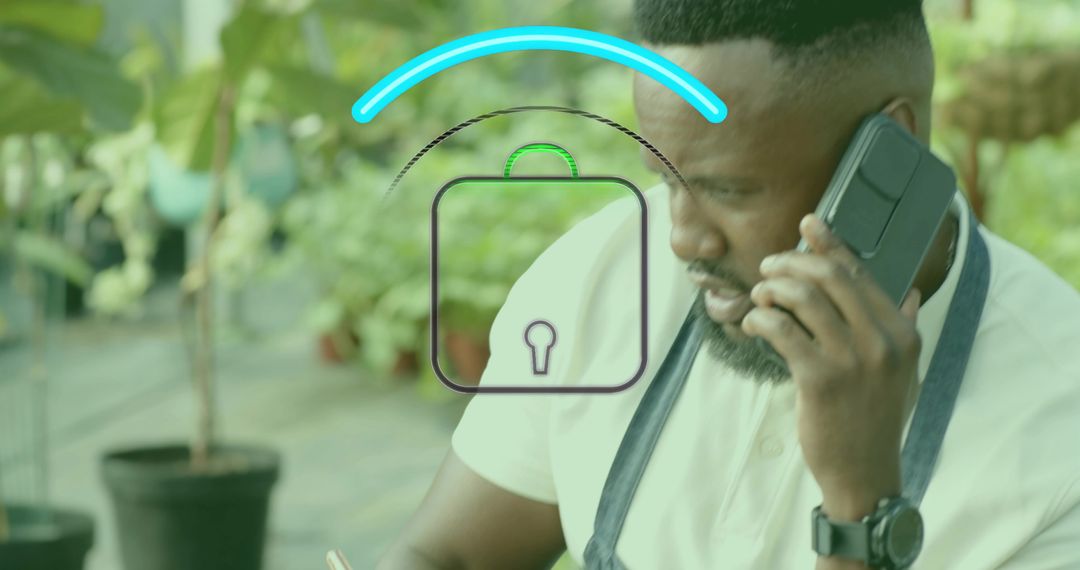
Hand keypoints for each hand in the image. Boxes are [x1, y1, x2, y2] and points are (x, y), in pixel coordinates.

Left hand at [741, 214, 921, 519]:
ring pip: (803, 297)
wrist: (864, 473)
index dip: (830, 244)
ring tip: (759, 297)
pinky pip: (782, 329)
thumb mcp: (903, 371)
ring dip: (772, 289)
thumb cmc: (875, 418)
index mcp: (902, 332)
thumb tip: (909, 293)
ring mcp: (853, 359)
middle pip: (829, 276)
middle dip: (791, 262)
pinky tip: (753, 325)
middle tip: (769, 267)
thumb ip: (905, 328)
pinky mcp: (820, 378)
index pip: (860, 273)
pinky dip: (761, 319)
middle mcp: (883, 340)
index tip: (807, 223)